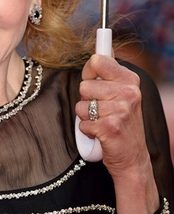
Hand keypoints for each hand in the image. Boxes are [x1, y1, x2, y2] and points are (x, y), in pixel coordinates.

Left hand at [75, 54, 158, 213]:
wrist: (133, 158)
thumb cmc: (122, 125)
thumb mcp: (123, 96)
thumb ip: (109, 76)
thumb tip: (96, 55)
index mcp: (130, 80)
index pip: (97, 61)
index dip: (88, 73)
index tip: (93, 81)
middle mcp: (128, 93)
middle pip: (84, 86)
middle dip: (86, 101)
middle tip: (101, 111)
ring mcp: (120, 110)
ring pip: (81, 106)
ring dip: (86, 117)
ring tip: (101, 123)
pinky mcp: (110, 127)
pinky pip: (82, 123)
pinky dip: (86, 131)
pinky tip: (100, 134)